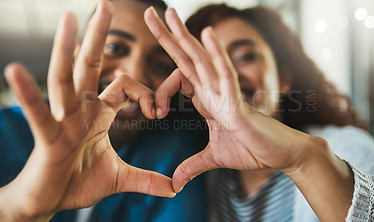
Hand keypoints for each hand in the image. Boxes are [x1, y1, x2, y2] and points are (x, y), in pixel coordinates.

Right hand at [0, 2, 173, 220]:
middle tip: (106, 5)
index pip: (124, 86)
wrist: (49, 201)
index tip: (157, 112)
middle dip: (97, 36)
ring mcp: (61, 119)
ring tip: (69, 18)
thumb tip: (175, 188)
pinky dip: (28, 94)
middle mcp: (79, 109)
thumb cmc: (78, 183)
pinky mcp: (47, 136)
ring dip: (66, 49)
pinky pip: (37, 112)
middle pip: (89, 66)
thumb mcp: (120, 177)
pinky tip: (15, 71)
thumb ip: (147, 179)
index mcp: (98, 114)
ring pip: (64, 78)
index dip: (145, 93)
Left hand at [145, 8, 354, 221]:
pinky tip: (206, 33)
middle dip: (167, 36)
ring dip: (185, 36)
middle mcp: (214, 89)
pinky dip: (216, 54)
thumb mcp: (213, 158)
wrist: (279, 156)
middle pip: (186, 58)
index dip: (159, 89)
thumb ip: (192, 166)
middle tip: (150, 12)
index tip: (153, 112)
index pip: (178, 78)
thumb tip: (174, 184)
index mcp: (206, 98)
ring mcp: (225, 92)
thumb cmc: (252, 150)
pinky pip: (225, 73)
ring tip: (169, 13)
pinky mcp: (238, 102)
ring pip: (202, 59)